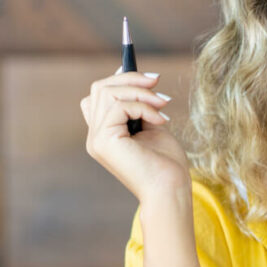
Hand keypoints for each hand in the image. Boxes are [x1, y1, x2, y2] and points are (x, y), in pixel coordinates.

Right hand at [80, 70, 190, 201]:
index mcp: (105, 134)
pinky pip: (119, 106)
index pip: (98, 97)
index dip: (117, 80)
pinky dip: (144, 107)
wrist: (171, 191)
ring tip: (164, 103)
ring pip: (107, 92)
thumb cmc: (167, 165)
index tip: (143, 75)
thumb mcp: (153, 127)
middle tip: (157, 81)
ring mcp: (96, 139)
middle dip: (130, 79)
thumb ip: (142, 106)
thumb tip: (139, 79)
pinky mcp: (103, 141)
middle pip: (100, 89)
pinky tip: (161, 120)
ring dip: (140, 92)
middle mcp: (95, 136)